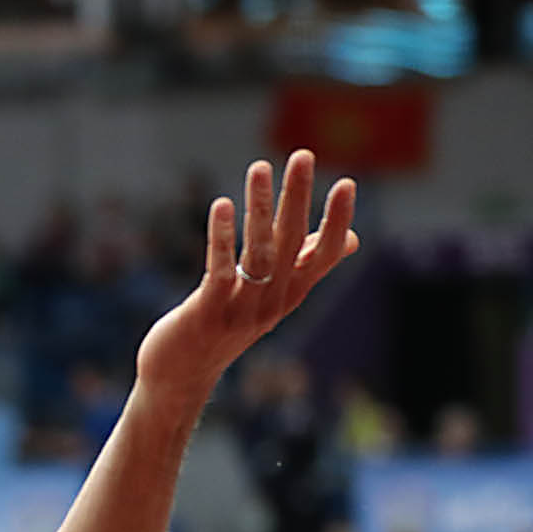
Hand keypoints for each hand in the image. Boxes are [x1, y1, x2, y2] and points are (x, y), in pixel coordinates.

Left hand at [136, 150, 358, 407]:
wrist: (180, 376)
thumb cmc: (225, 327)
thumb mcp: (271, 297)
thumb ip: (305, 265)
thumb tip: (352, 239)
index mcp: (290, 294)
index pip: (323, 255)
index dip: (337, 221)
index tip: (346, 183)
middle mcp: (272, 303)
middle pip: (292, 243)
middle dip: (297, 197)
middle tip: (302, 155)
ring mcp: (241, 311)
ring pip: (258, 254)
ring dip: (259, 208)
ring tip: (260, 167)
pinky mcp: (208, 315)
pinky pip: (219, 273)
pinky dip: (222, 238)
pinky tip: (221, 206)